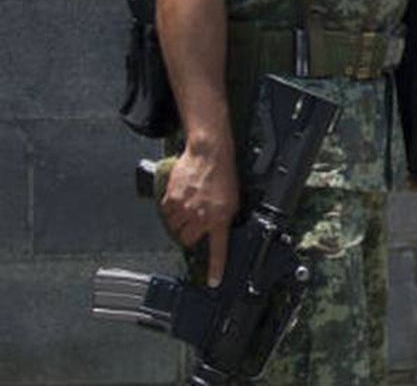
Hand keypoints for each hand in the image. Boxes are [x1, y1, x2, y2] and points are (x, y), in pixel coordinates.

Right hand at [161, 143, 238, 286]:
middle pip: (189, 240)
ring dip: (180, 222)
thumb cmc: (223, 176)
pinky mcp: (171, 199)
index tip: (214, 281)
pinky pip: (166, 214)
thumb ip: (224, 219)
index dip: (216, 268)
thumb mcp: (232, 200)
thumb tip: (218, 234)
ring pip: (176, 228)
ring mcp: (185, 209)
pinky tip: (181, 200)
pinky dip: (171, 211)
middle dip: (191, 235)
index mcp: (220, 218)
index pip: (218, 249)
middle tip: (196, 223)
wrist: (209, 154)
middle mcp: (201, 216)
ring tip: (190, 208)